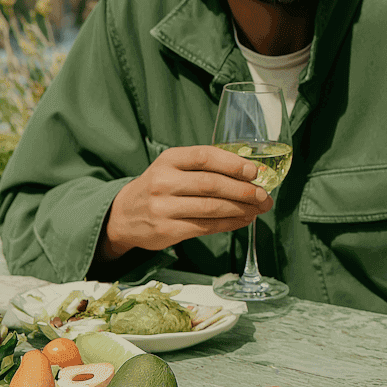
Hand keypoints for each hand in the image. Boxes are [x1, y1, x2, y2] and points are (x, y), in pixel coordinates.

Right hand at [96, 145, 273, 260]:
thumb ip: (204, 167)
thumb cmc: (160, 186)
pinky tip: (243, 220)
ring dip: (240, 209)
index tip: (254, 171)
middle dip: (242, 190)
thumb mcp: (173, 167)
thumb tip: (250, 174)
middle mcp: (163, 182)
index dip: (232, 163)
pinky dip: (229, 223)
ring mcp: (163, 207)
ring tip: (258, 208)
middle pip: (211, 184)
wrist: (123, 215)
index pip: (204, 156)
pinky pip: (205, 227)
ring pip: (211, 208)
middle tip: (263, 195)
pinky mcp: (166, 231)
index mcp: (168, 160)